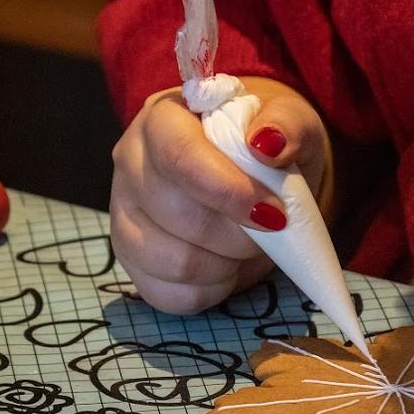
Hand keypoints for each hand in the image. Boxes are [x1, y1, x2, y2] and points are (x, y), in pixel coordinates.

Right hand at [109, 76, 329, 313]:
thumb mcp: (289, 123)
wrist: (251, 175)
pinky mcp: (129, 260)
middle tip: (270, 228)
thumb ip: (286, 124)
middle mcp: (130, 164)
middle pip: (180, 216)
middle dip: (239, 235)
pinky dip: (211, 289)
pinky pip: (170, 294)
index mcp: (162, 119)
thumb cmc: (264, 146)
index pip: (179, 156)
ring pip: (175, 262)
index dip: (229, 191)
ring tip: (246, 245)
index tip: (274, 213)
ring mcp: (124, 215)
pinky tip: (226, 264)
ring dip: (227, 264)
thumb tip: (268, 143)